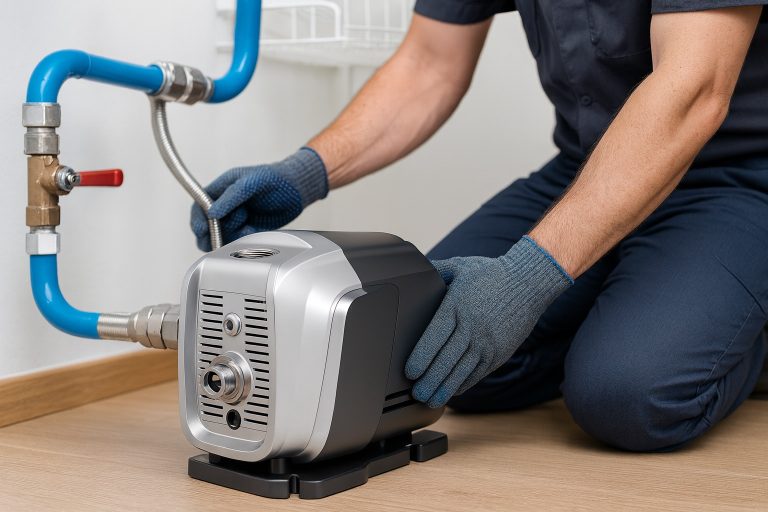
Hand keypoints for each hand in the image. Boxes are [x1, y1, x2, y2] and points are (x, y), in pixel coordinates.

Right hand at [191, 147, 327, 250]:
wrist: (298, 189)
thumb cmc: (275, 178)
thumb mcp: (251, 182)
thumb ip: (231, 197)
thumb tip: (212, 212)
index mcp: (222, 188)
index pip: (201, 205)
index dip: (198, 219)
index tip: (202, 229)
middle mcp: (227, 204)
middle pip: (207, 225)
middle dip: (213, 232)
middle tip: (222, 236)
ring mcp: (237, 218)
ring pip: (221, 235)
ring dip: (230, 235)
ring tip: (246, 226)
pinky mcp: (248, 229)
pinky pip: (237, 240)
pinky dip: (242, 239)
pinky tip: (251, 230)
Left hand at [405, 236, 572, 407]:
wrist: (529, 283)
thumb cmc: (491, 274)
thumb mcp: (461, 266)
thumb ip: (436, 271)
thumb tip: (417, 270)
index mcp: (457, 306)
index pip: (435, 337)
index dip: (422, 357)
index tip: (410, 372)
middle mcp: (472, 327)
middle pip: (446, 360)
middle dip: (430, 380)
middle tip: (416, 393)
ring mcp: (487, 342)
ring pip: (462, 371)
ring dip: (444, 388)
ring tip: (431, 400)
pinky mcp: (499, 353)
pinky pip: (478, 373)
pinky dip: (464, 384)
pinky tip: (452, 391)